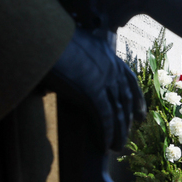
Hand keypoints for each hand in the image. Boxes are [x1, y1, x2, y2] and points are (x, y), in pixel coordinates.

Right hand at [42, 28, 145, 150]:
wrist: (40, 34)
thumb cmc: (47, 38)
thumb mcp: (68, 45)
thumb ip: (72, 60)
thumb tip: (58, 77)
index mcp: (107, 53)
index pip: (128, 78)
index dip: (137, 96)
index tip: (140, 110)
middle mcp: (110, 67)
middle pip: (126, 97)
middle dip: (131, 115)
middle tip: (134, 128)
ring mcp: (103, 80)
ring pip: (118, 111)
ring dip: (119, 132)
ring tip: (118, 147)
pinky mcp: (91, 92)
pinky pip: (104, 117)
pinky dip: (106, 133)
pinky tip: (106, 145)